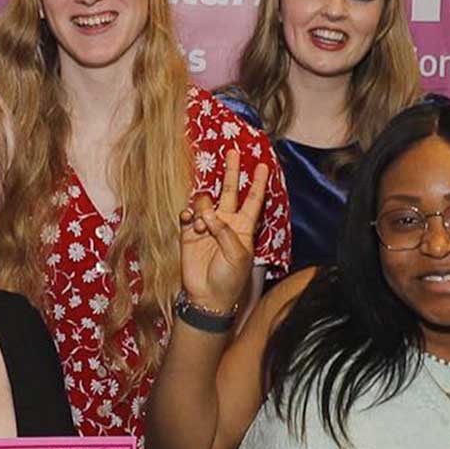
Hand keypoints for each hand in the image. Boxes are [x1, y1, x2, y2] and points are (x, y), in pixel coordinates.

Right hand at [178, 146, 271, 312]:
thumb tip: (208, 214)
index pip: (253, 200)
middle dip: (231, 172)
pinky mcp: (188, 233)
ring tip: (204, 227)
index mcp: (244, 227)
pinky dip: (189, 215)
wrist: (207, 296)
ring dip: (204, 210)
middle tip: (233, 152)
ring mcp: (206, 226)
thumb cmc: (229, 278)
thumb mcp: (237, 255)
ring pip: (205, 202)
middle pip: (230, 191)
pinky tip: (191, 222)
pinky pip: (187, 215)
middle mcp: (226, 222)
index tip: (262, 165)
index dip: (258, 183)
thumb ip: (225, 232)